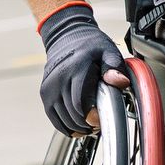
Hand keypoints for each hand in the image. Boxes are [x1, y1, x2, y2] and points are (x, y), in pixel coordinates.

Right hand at [37, 3, 128, 133]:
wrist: (65, 37)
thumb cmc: (90, 46)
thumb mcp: (108, 51)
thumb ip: (115, 68)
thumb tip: (120, 82)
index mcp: (76, 69)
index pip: (80, 103)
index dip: (92, 117)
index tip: (101, 119)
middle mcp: (59, 79)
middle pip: (73, 115)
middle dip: (88, 124)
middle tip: (99, 121)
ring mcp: (49, 87)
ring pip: (64, 120)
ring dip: (78, 127)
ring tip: (90, 122)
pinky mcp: (45, 94)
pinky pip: (54, 119)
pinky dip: (66, 127)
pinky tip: (78, 126)